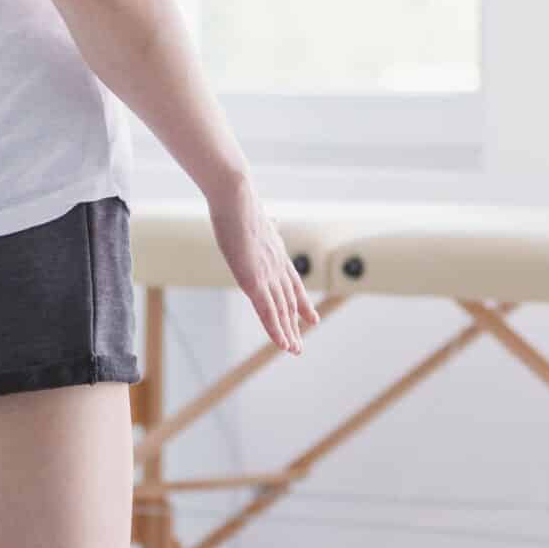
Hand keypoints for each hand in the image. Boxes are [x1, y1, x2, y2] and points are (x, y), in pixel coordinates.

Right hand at [207, 177, 317, 354]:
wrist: (236, 196)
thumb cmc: (240, 203)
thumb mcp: (257, 217)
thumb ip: (266, 226)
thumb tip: (272, 219)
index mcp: (277, 254)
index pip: (293, 285)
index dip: (303, 304)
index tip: (312, 319)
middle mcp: (277, 267)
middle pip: (289, 302)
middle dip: (295, 324)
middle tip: (299, 345)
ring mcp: (267, 274)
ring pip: (281, 311)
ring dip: (288, 333)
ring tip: (294, 350)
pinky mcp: (253, 280)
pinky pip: (268, 311)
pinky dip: (276, 330)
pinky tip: (283, 344)